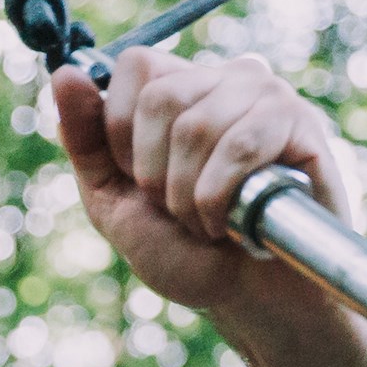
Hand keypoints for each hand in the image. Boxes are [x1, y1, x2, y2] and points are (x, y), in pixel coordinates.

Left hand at [50, 49, 357, 333]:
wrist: (252, 301)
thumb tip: (65, 73)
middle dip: (156, 174)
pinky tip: (238, 224)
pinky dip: (224, 195)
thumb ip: (85, 139)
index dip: (124, 129)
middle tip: (179, 211)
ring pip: (198, 125)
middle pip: (163, 97)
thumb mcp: (115, 199)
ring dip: (190, 195)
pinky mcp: (301, 124)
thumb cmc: (189, 252)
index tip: (143, 180)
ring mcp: (266, 97)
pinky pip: (244, 143)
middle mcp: (224, 79)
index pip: (137, 65)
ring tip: (210, 223)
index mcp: (180, 87)